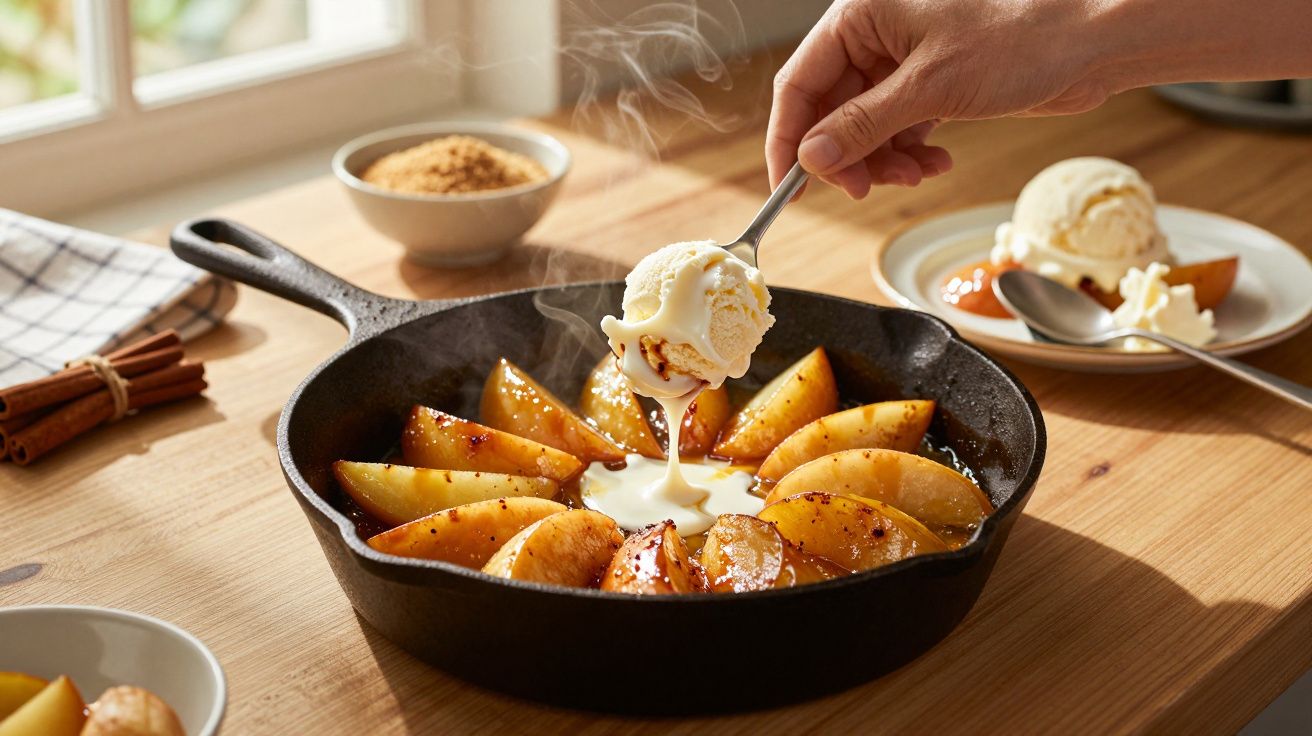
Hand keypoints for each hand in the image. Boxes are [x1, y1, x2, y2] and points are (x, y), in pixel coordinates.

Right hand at [767, 0, 1117, 198]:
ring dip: (882, 161)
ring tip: (915, 175)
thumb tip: (811, 157)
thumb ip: (863, 125)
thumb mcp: (930, 87)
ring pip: (864, 127)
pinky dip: (909, 154)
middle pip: (830, 111)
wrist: (1092, 39)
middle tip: (863, 191)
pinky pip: (897, 129)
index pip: (800, 83)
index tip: (789, 188)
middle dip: (847, 157)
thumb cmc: (1022, 35)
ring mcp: (904, 60)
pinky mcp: (931, 83)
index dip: (790, 140)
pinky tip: (935, 163)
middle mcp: (876, 33)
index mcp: (861, 13)